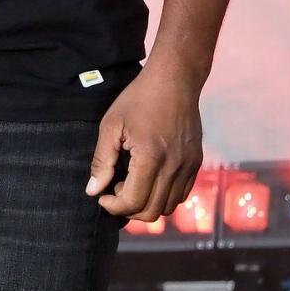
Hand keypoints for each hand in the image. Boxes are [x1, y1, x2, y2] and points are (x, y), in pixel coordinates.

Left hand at [84, 62, 202, 221]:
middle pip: (151, 211)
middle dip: (128, 209)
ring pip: (168, 207)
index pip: (133, 201)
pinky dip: (164, 197)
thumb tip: (93, 191)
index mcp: (150, 157)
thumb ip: (102, 160)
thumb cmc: (138, 98)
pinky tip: (150, 180)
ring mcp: (188, 166)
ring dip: (147, 205)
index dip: (114, 206)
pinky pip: (181, 194)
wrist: (175, 79)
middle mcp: (173, 167)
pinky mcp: (196, 162)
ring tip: (132, 184)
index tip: (102, 196)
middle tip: (115, 191)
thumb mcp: (112, 124)